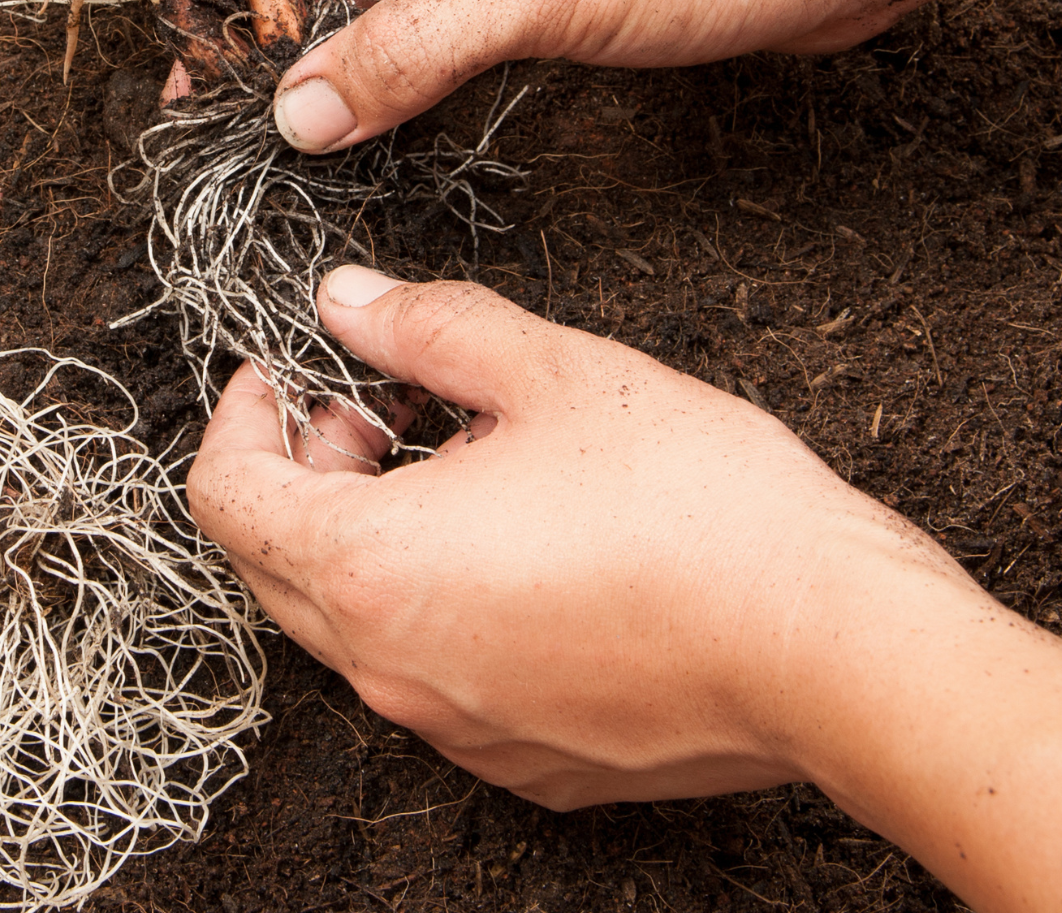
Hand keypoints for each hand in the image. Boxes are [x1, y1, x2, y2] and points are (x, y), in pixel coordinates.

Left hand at [187, 266, 1061, 910]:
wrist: (837, 648)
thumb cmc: (701, 509)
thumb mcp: (552, 373)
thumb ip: (425, 327)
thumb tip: (347, 301)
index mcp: (371, 570)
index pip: (224, 498)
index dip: (240, 416)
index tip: (288, 372)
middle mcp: (391, 670)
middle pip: (271, 565)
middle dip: (305, 473)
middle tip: (382, 408)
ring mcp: (453, 728)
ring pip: (349, 626)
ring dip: (370, 538)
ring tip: (468, 469)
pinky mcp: (518, 761)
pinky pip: (429, 677)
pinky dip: (434, 606)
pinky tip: (520, 549)